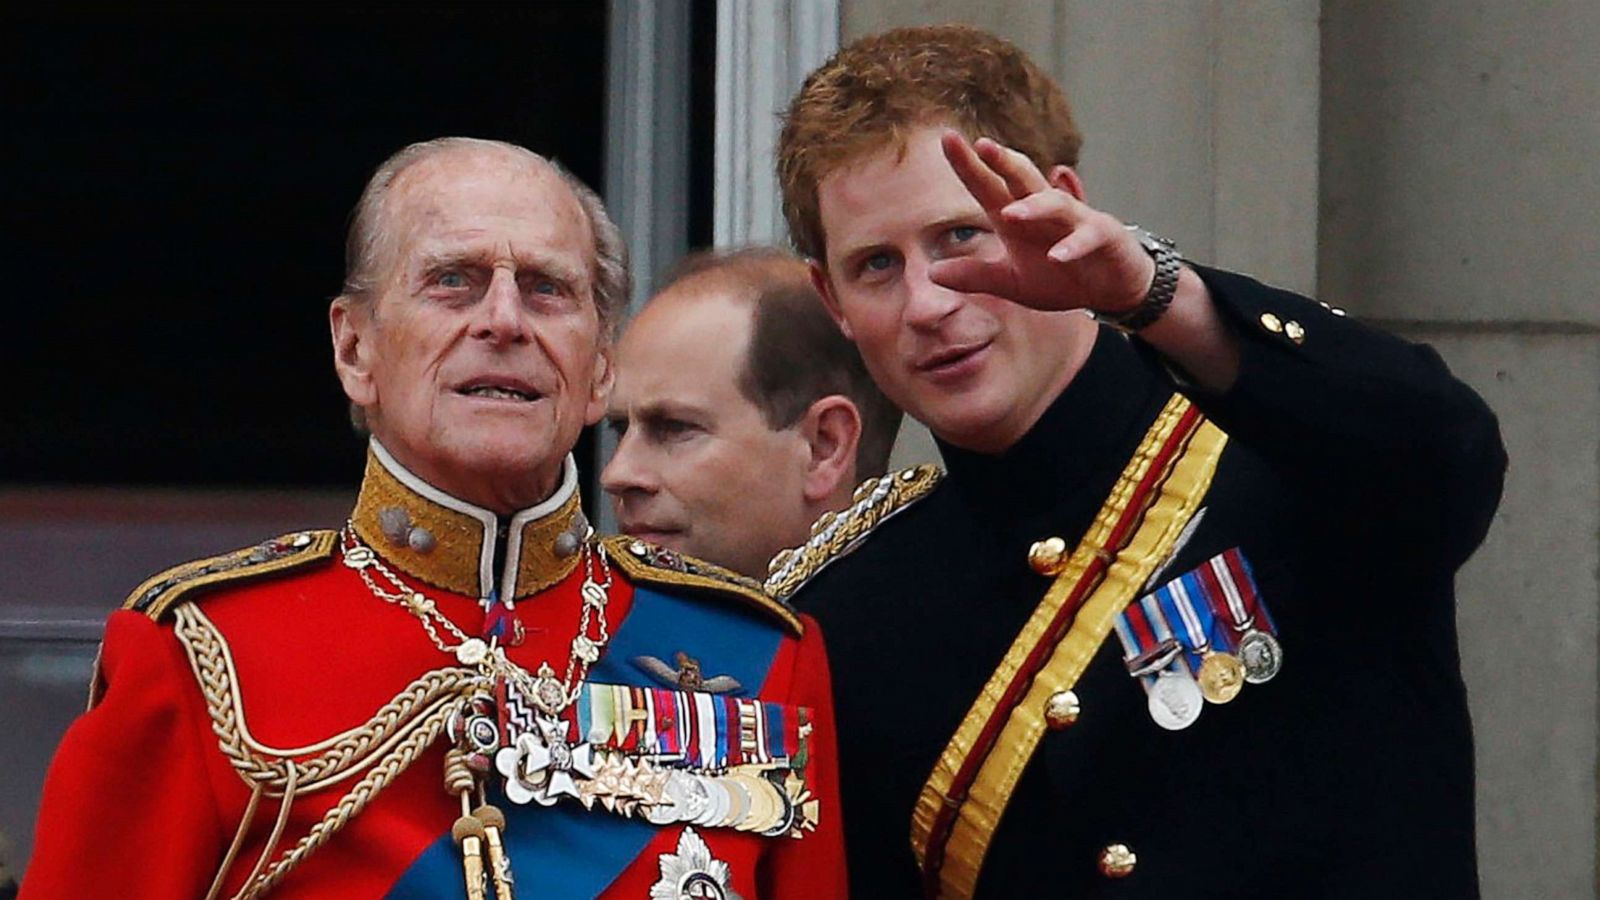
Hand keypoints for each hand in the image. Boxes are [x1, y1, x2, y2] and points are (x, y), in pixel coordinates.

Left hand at [929, 130, 1156, 314]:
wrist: (1112, 288)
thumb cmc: (1061, 278)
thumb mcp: (1013, 283)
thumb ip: (977, 276)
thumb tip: (931, 273)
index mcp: (1018, 218)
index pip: (989, 186)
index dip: (969, 165)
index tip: (947, 138)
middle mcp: (1045, 212)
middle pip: (1023, 179)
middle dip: (1004, 162)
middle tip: (982, 146)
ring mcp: (1076, 220)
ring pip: (1055, 204)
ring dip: (1035, 207)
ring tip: (1012, 214)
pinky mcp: (1104, 237)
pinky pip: (1087, 237)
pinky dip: (1073, 246)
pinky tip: (1058, 256)